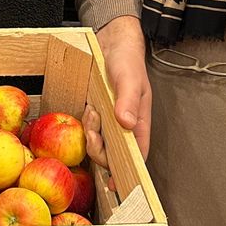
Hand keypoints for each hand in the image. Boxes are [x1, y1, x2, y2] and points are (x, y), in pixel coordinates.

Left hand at [85, 16, 150, 170]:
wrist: (111, 42)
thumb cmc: (127, 60)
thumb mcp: (129, 78)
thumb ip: (128, 100)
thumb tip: (127, 124)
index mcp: (139, 122)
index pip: (136, 155)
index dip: (127, 171)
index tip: (115, 183)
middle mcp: (125, 126)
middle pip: (113, 153)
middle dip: (99, 147)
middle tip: (93, 126)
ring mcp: (110, 121)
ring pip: (100, 142)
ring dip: (92, 133)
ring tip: (92, 110)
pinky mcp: (98, 114)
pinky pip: (90, 129)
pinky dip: (86, 124)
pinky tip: (87, 108)